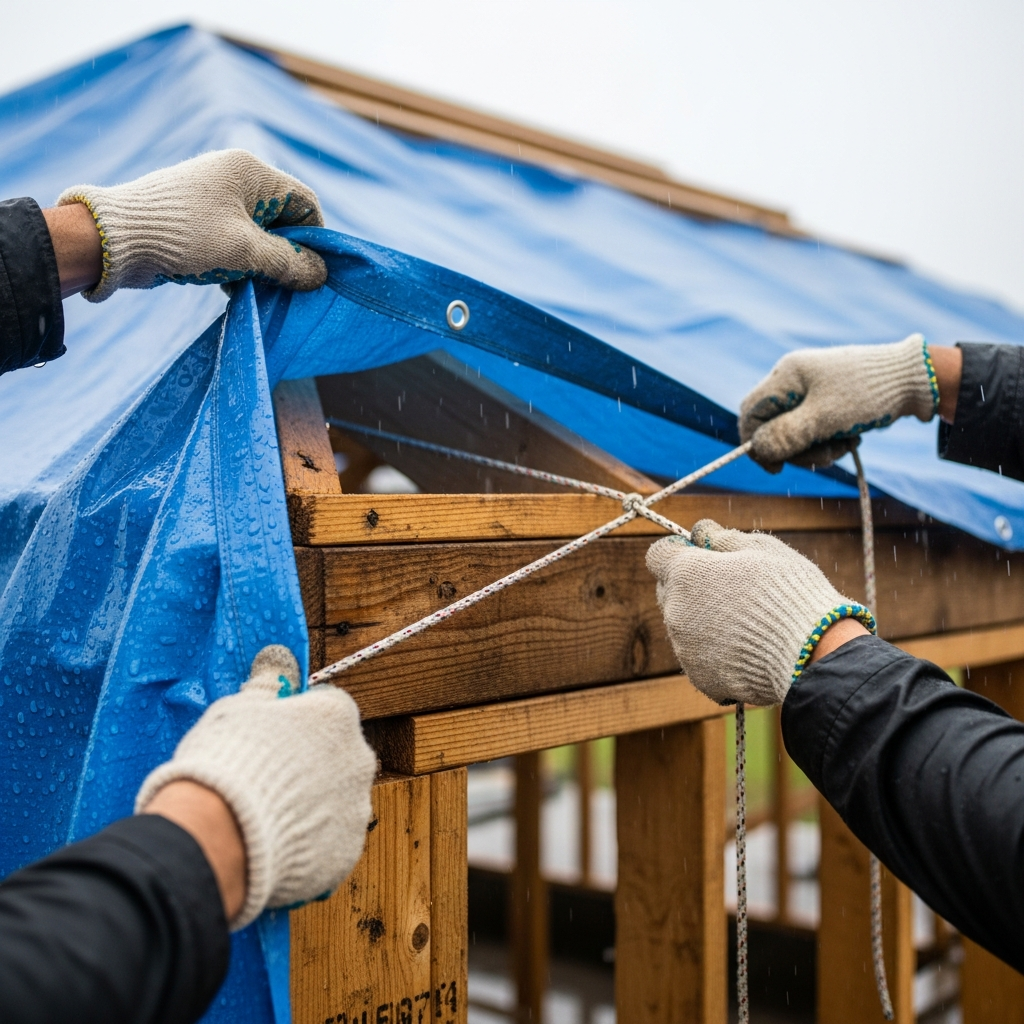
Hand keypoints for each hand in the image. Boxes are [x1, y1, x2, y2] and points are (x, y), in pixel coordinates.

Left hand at [57, 150, 327, 302]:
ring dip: (262, 264)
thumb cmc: (185, 237)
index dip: (316, 238)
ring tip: (253, 288)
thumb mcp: (245, 251)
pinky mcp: (198, 220)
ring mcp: (214, 198)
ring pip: (258, 235)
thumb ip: (288, 262)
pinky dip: (239, 264)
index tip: (315, 271)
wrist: (113, 240)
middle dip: (287, 255)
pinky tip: (230, 286)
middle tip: (286, 286)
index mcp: (250, 172)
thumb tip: (321, 275)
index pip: (304, 202)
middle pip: (283, 220)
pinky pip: (234, 241)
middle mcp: (234, 178)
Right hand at [136, 645, 376, 930]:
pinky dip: (308, 844)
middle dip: (309, 764)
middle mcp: (359, 758)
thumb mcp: (236, 709)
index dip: (297, 721)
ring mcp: (356, 808)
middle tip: (268, 778)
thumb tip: (276, 671)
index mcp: (337, 715)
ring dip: (311, 805)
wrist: (216, 836)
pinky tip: (274, 844)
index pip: (326, 708)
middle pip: (337, 755)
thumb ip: (266, 689)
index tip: (273, 734)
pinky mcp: (345, 852)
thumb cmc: (224, 761)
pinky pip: (328, 842)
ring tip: (266, 816)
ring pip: (335, 801)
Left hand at [646, 520, 874, 705]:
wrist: (809, 653)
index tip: (701, 555)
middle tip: (731, 588)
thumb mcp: (761, 548)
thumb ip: (723, 537)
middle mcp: (675, 611)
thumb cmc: (789, 592)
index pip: (658, 555)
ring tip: (747, 622)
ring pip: (684, 626)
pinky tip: (748, 648)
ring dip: (704, 620)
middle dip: (690, 586)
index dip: (678, 552)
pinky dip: (716, 652)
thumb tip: (701, 531)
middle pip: (669, 591)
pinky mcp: (699, 676)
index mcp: (685, 573)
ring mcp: (684, 647)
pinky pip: (701, 657)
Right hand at [739, 334, 937, 471]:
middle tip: (825, 457)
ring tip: (845, 445)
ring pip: (796, 431)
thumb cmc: (868, 395)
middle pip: (774, 425)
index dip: (754, 442)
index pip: (751, 411)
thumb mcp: (825, 419)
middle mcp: (795, 379)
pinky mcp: (829, 401)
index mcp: (787, 375)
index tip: (775, 468)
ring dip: (817, 448)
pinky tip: (851, 438)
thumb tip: (756, 449)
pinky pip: (815, 428)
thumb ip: (786, 434)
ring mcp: (812, 390)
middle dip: (796, 449)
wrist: (917, 380)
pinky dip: (829, 441)